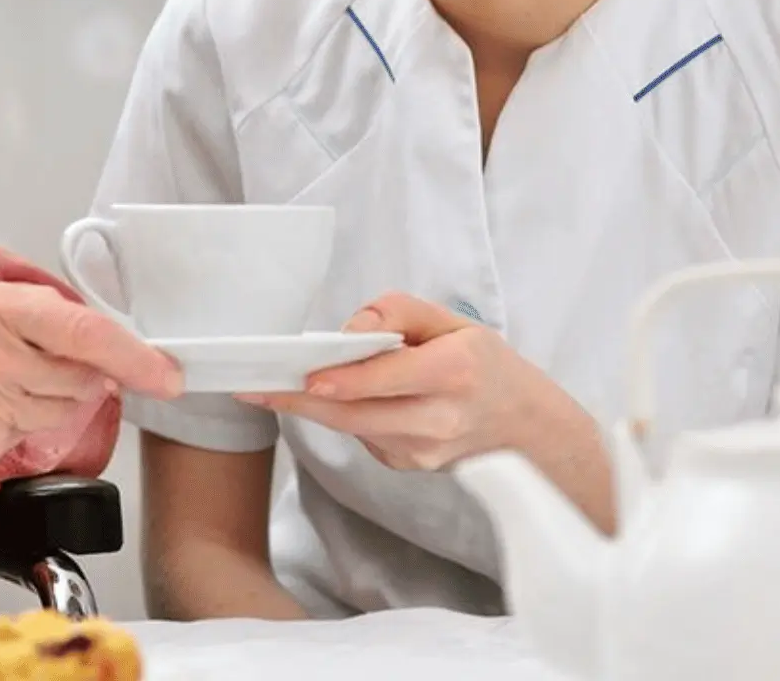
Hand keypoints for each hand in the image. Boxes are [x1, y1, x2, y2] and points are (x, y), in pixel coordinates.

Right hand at [0, 279, 181, 471]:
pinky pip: (21, 435)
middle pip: (81, 379)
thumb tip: (79, 334)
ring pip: (56, 411)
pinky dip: (12, 422)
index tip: (166, 372)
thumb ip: (19, 312)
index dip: (136, 356)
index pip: (85, 332)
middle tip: (39, 364)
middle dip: (80, 375)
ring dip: (44, 398)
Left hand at [238, 293, 572, 470]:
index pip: (386, 379)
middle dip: (300, 400)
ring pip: (352, 429)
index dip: (342, 380)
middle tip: (252, 387)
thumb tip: (350, 332)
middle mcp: (438, 420)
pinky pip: (363, 437)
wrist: (527, 431)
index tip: (305, 375)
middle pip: (355, 414)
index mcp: (455, 374)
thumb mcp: (454, 322)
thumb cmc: (486, 367)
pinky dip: (343, 416)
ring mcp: (422, 452)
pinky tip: (337, 399)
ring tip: (271, 388)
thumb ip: (399, 313)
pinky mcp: (408, 466)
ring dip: (312, 409)